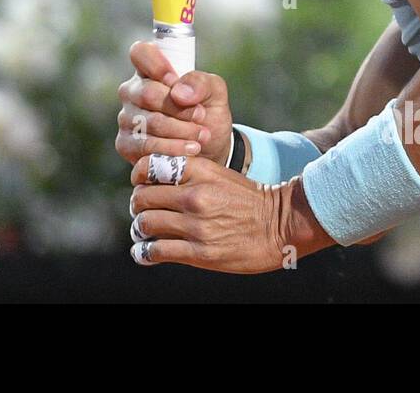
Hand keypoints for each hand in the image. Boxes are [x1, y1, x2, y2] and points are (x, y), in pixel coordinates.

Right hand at [114, 41, 233, 164]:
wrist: (210, 149)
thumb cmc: (207, 112)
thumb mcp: (215, 92)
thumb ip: (201, 83)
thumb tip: (178, 93)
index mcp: (150, 70)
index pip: (140, 53)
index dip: (157, 65)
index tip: (175, 81)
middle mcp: (132, 91)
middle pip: (148, 93)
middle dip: (180, 108)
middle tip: (201, 116)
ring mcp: (126, 118)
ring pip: (149, 122)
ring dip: (181, 131)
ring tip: (202, 136)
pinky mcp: (126, 144)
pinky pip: (145, 146)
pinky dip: (172, 148)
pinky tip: (190, 150)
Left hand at [128, 155, 332, 273]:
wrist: (281, 224)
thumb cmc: (248, 199)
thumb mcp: (219, 174)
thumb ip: (189, 174)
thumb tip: (154, 181)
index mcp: (199, 171)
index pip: (149, 166)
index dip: (138, 175)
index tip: (141, 184)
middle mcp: (194, 195)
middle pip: (142, 196)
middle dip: (138, 204)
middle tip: (142, 210)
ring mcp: (196, 225)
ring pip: (146, 223)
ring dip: (140, 228)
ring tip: (143, 231)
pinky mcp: (200, 252)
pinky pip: (157, 250)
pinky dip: (144, 252)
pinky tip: (144, 252)